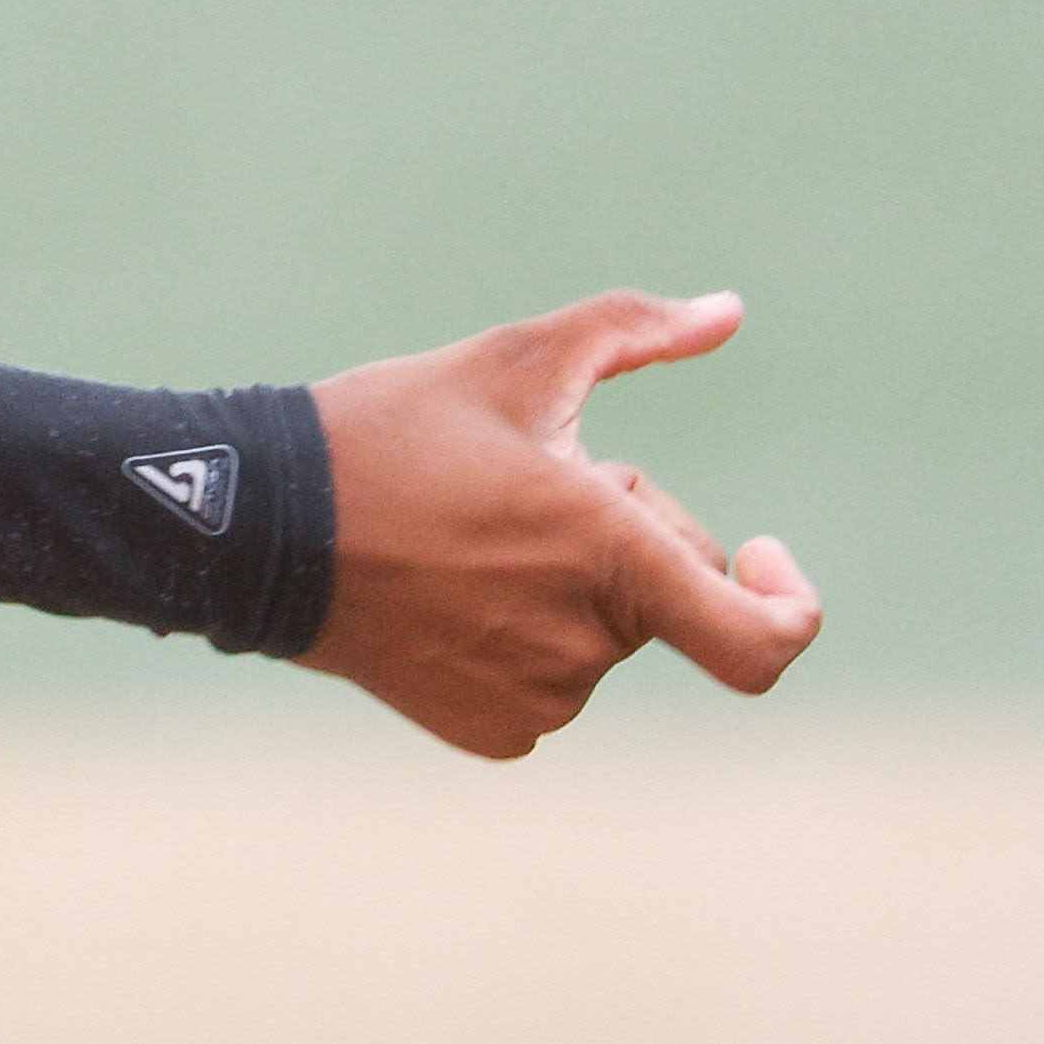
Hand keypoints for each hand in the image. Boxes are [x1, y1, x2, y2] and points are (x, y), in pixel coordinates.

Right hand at [306, 289, 816, 756]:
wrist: (258, 530)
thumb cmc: (390, 433)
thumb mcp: (513, 362)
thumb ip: (636, 329)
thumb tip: (731, 310)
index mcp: (609, 557)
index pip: (764, 640)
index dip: (786, 599)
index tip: (757, 553)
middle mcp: (584, 643)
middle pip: (661, 596)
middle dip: (619, 541)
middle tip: (520, 490)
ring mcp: (537, 699)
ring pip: (601, 636)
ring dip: (568, 589)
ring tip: (468, 537)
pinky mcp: (493, 732)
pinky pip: (551, 684)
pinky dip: (523, 640)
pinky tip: (449, 593)